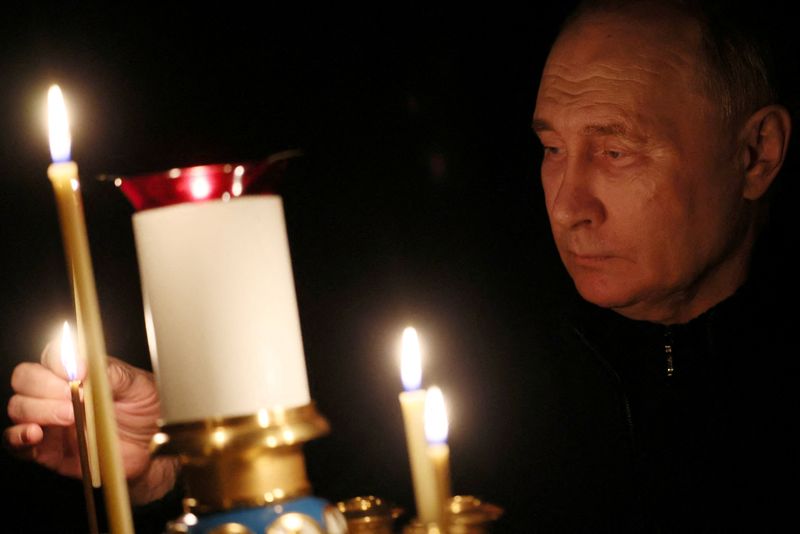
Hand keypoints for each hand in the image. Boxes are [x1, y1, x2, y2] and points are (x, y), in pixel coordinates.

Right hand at [4, 340, 177, 504]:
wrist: (153, 450)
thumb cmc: (146, 413)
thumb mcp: (139, 386)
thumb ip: (113, 373)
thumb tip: (85, 365)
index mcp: (80, 371)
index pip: (53, 354)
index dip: (58, 359)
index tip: (76, 371)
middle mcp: (58, 392)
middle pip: (26, 378)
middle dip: (45, 385)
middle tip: (73, 396)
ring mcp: (49, 420)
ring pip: (19, 407)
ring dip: (38, 410)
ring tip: (70, 417)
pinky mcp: (46, 449)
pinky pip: (16, 443)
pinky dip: (18, 437)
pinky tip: (36, 434)